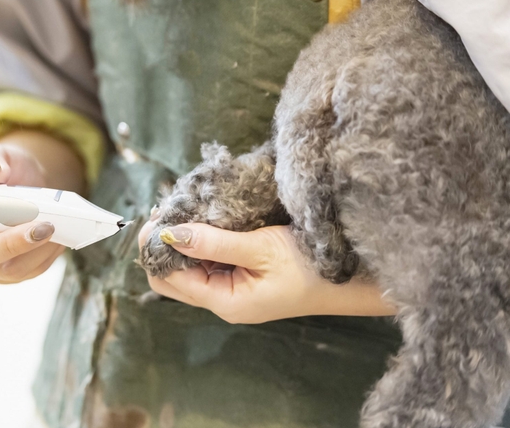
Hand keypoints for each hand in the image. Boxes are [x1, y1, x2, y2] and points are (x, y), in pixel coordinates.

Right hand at [0, 130, 84, 282]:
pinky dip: (48, 250)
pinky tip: (59, 232)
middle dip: (8, 244)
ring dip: (34, 248)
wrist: (26, 182)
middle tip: (36, 225)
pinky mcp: (18, 271)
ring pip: (11, 269)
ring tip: (53, 224)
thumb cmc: (0, 170)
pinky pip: (34, 268)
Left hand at [138, 219, 396, 323]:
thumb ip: (214, 242)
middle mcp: (221, 299)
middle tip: (167, 208)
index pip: (168, 278)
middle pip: (172, 275)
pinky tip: (202, 218)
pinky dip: (199, 240)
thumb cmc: (311, 267)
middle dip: (163, 244)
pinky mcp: (241, 275)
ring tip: (182, 208)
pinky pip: (208, 259)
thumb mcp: (261, 250)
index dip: (156, 248)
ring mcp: (231, 288)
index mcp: (224, 301)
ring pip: (188, 265)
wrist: (353, 279)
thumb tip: (169, 234)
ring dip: (180, 240)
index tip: (156, 215)